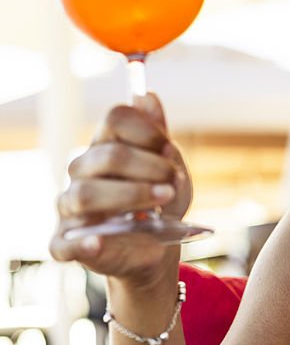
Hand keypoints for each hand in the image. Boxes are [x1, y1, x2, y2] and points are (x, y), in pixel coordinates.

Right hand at [49, 93, 191, 285]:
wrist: (157, 248)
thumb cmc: (160, 204)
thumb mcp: (170, 170)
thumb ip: (159, 137)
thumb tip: (148, 96)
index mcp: (107, 147)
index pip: (115, 119)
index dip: (146, 130)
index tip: (169, 149)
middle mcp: (83, 172)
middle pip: (106, 156)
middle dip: (148, 167)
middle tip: (171, 184)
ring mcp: (70, 208)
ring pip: (85, 194)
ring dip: (129, 197)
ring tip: (160, 204)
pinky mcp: (67, 243)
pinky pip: (64, 243)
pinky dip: (81, 243)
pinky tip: (99, 241)